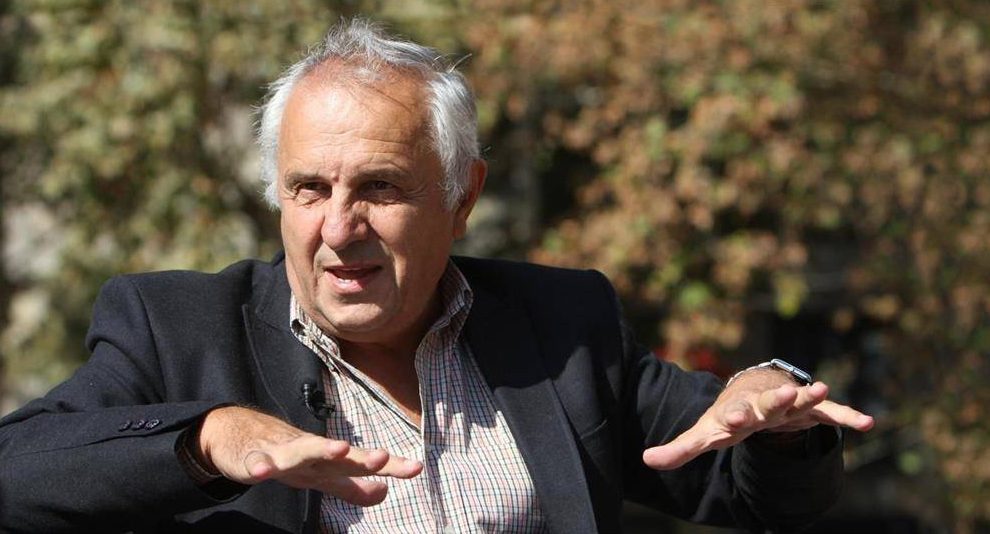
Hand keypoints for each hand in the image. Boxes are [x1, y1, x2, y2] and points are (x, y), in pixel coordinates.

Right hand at [195, 406, 422, 505]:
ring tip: (339, 448)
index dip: (390, 466)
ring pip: (302, 451)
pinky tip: (262, 471)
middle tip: (382, 457)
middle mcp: (311, 453)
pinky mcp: (254, 459)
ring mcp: (282, 454)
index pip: (363, 464)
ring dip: (320, 448)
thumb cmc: (289, 455)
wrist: (240, 436)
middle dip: (360, 457)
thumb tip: (385, 492)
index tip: (417, 468)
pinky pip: (256, 463)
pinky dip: (259, 465)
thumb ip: (353, 487)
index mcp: (328, 461)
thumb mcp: (323, 476)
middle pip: (339, 456)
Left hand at [642, 370, 874, 469]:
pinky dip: (848, 416)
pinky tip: (868, 423)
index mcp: (739, 411)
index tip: (732, 417)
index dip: (734, 416)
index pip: (734, 413)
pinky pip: (832, 414)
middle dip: (778, 398)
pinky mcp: (812, 410)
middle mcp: (765, 404)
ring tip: (823, 389)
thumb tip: (647, 460)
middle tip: (789, 391)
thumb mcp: (706, 434)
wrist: (755, 392)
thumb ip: (680, 449)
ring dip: (811, 396)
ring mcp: (791, 405)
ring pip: (802, 400)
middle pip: (771, 401)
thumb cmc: (729, 417)